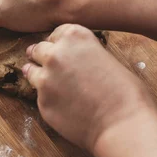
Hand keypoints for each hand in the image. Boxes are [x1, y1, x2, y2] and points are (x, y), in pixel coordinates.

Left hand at [22, 24, 155, 152]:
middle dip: (42, 56)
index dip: (58, 43)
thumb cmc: (125, 93)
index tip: (60, 50)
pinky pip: (39, 96)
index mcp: (75, 37)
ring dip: (38, 75)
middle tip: (48, 65)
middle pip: (39, 49)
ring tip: (48, 83)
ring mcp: (45, 79)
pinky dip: (47, 98)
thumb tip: (75, 61)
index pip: (56, 33)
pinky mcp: (41, 102)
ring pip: (31, 71)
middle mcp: (55, 54)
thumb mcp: (107, 58)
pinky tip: (62, 105)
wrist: (122, 123)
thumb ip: (84, 54)